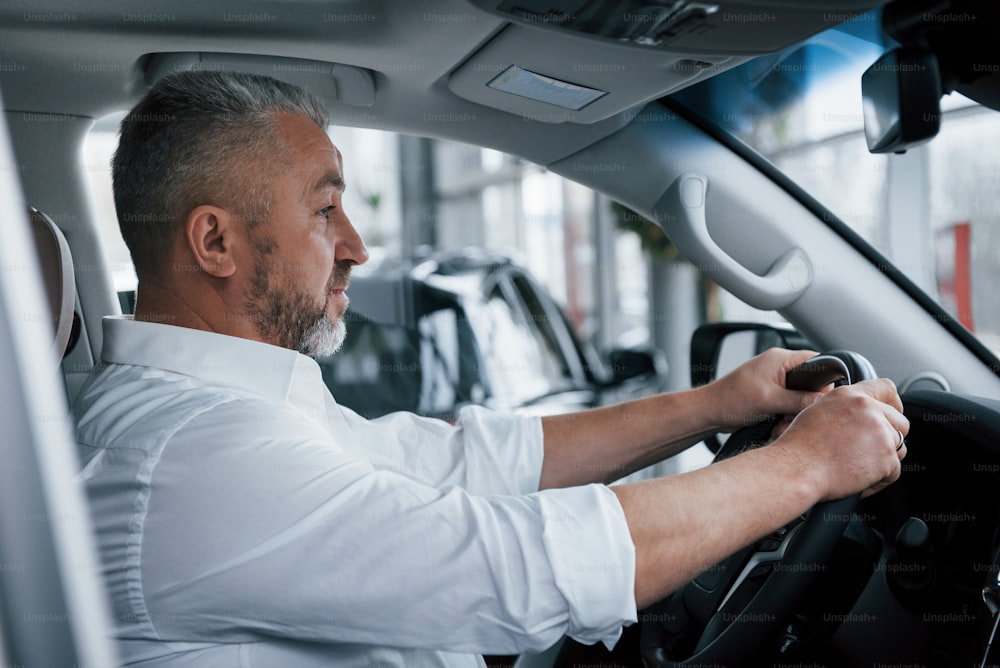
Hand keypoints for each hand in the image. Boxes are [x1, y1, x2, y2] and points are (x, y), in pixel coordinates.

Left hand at [709, 348, 827, 432]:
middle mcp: (778, 367)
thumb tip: (823, 401)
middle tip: (796, 417)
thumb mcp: (770, 400)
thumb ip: (799, 399)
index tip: (824, 399)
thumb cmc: (730, 399)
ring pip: (799, 397)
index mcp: (780, 359)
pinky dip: (786, 416)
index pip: (816, 361)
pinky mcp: (770, 394)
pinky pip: (788, 404)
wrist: (709, 412)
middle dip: (806, 403)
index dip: (824, 380)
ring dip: (794, 413)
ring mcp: (774, 380)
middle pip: (809, 383)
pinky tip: (777, 427)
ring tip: (782, 425)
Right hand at [770, 378, 907, 500]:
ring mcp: (880, 432)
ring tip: (857, 467)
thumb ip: (845, 408)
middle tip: (868, 451)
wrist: (796, 469)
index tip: (891, 415)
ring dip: (883, 460)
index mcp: (850, 396)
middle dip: (888, 438)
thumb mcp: (818, 411)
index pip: (887, 388)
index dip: (893, 404)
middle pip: (900, 422)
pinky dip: (879, 480)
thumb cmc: (799, 446)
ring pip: (898, 447)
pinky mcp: (887, 458)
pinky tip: (858, 480)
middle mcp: (868, 409)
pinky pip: (894, 471)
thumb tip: (859, 416)